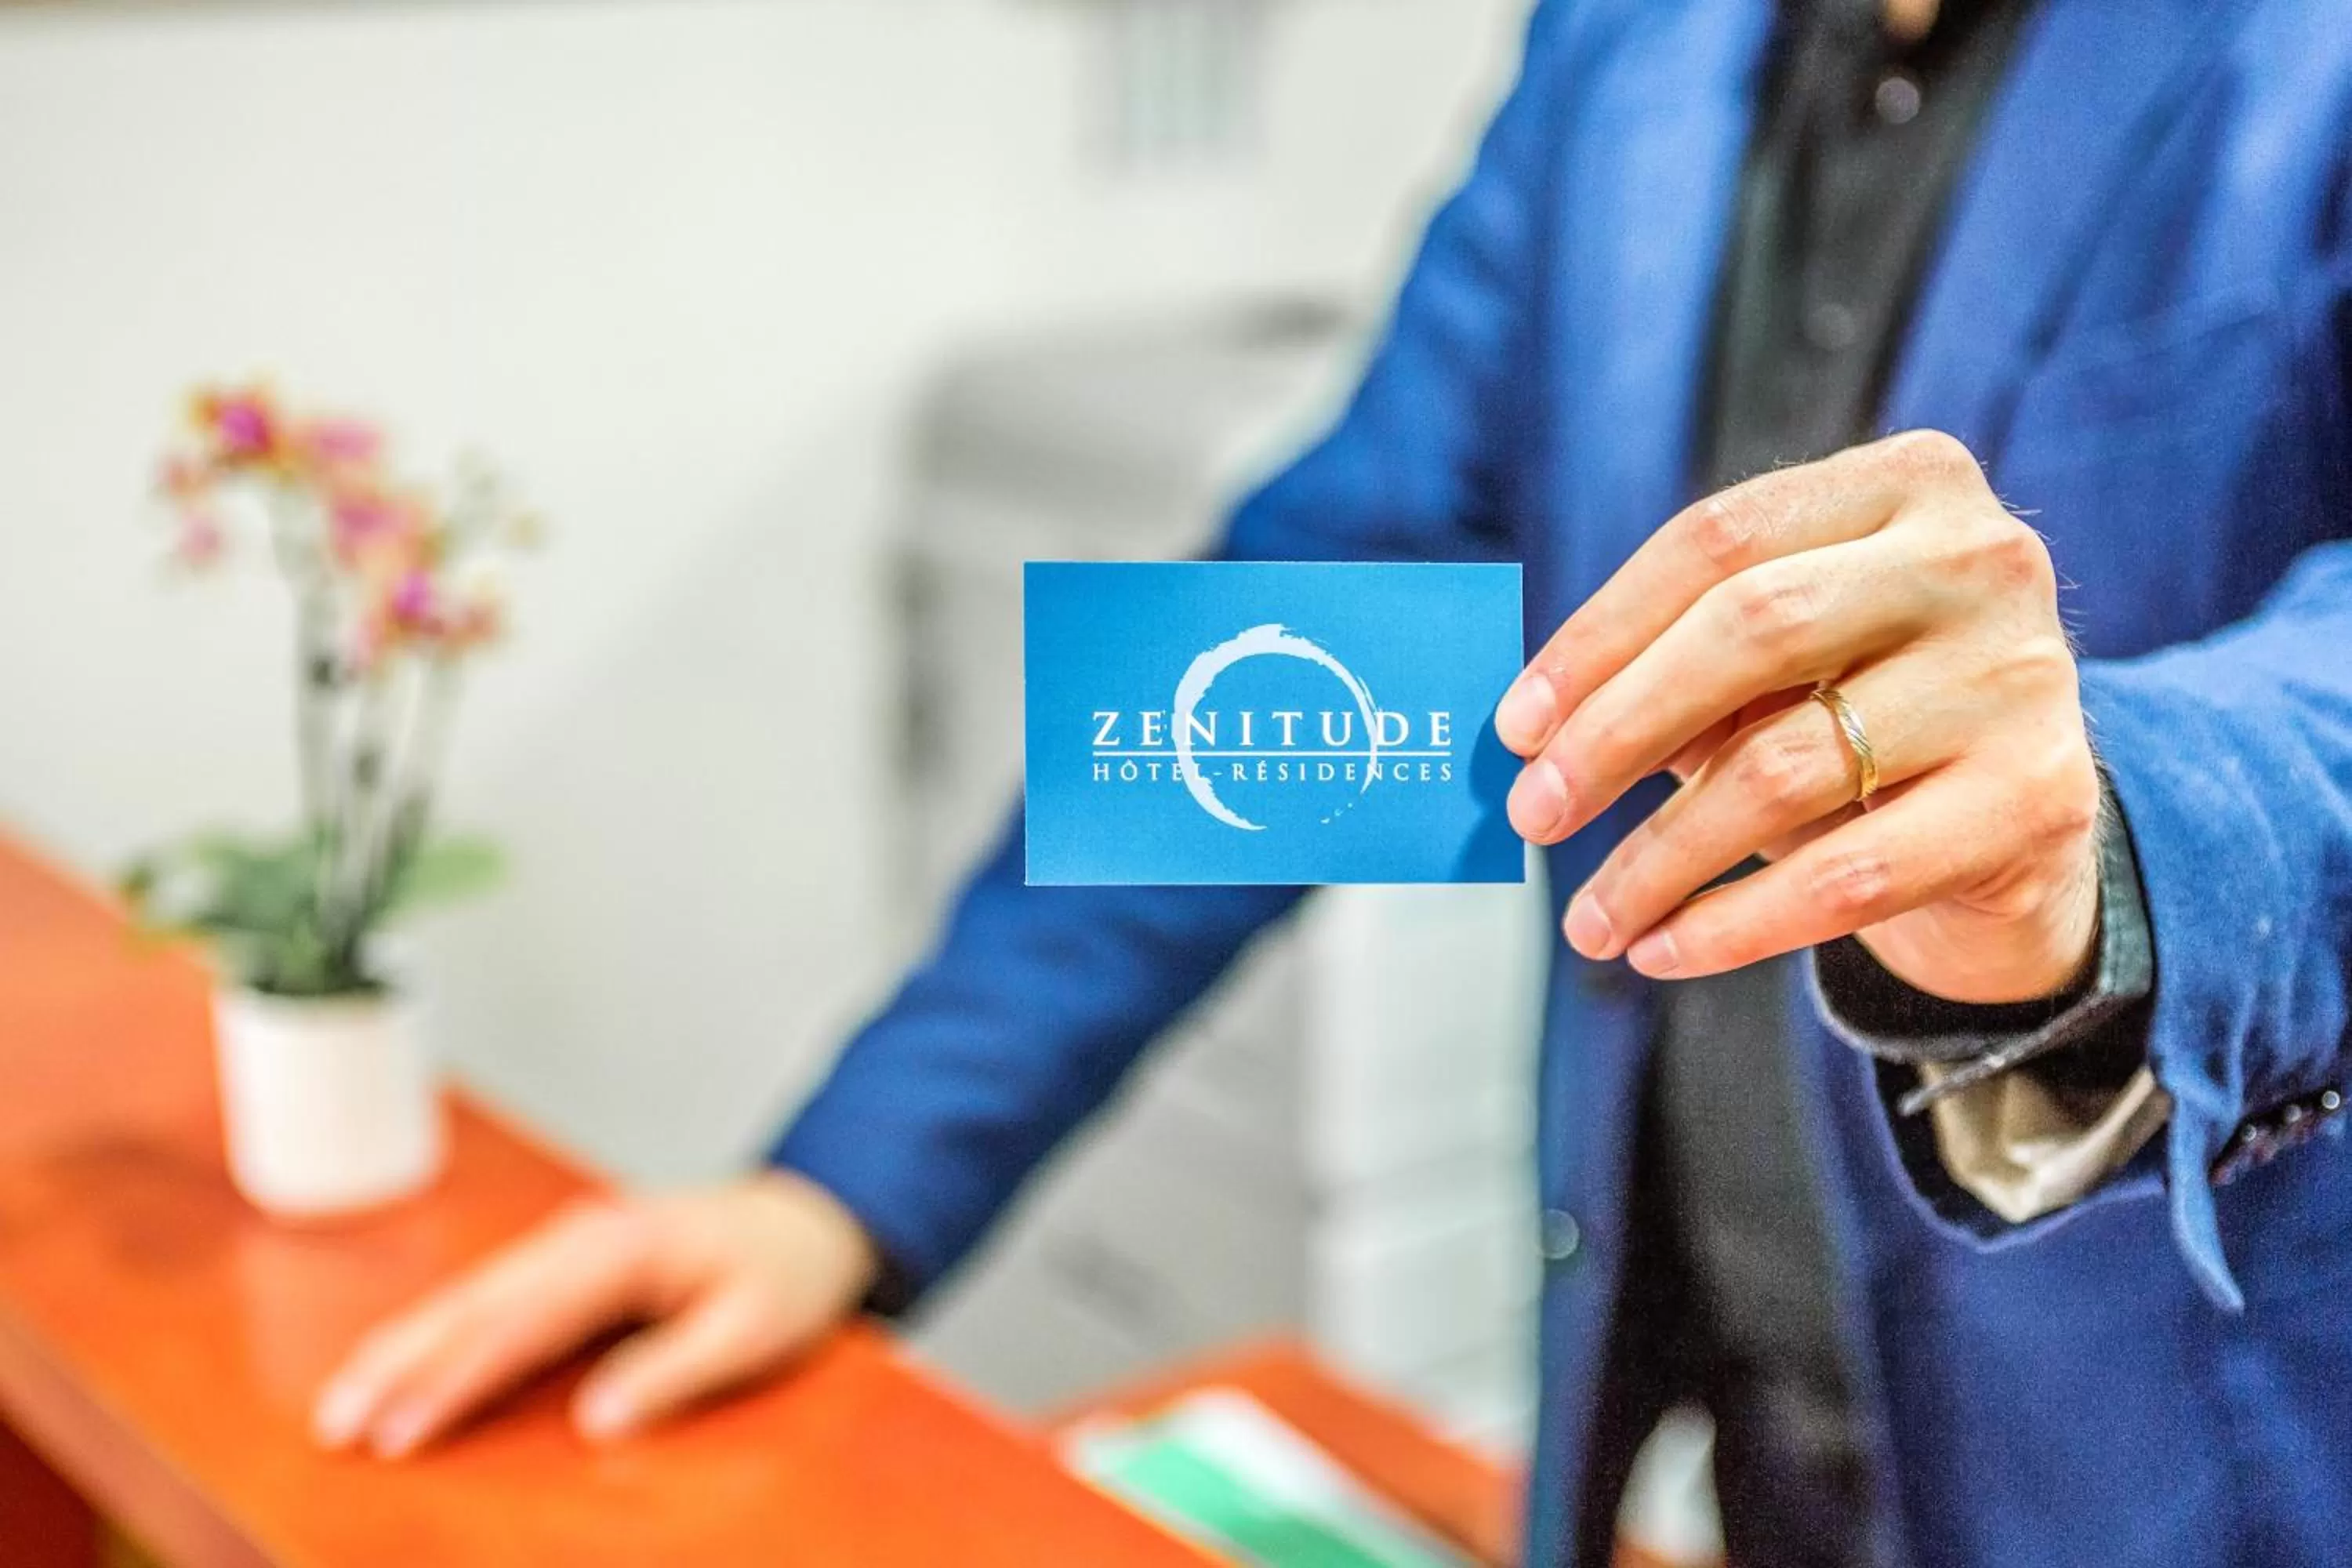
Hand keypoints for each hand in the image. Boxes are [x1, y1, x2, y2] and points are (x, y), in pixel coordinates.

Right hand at [311, 1171, 878, 1456]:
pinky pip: (490, 1294)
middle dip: (398, 1364)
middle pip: (474, 1303)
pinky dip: (436, 1329)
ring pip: (469, 1295)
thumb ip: (678, 1370)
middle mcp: (584, 1236)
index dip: (455, 1381)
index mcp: (624, 1250)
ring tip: (339, 1405)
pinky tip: (396, 1364)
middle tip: (335, 1425)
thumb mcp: (757, 1329)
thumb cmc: (789, 1275)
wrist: (811, 1220)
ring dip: (403, 1346)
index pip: (521, 1324)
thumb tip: (598, 1420)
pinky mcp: (569, 1258)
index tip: (401, 1431)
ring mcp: (571, 1241)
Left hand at [1495, 430, 2101, 1004]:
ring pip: (1787, 768)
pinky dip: (1733, 923)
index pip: (1717, 540)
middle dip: (1616, 735)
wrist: (2019, 819)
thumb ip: (1679, 665)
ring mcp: (2024, 675)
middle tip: (1532, 815)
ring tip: (1589, 919)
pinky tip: (1663, 949)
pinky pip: (1849, 875)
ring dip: (1659, 857)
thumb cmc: (1862, 712)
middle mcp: (1980, 558)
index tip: (1513, 726)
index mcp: (1908, 482)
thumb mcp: (1781, 665)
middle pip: (1752, 631)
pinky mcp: (2039, 799)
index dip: (1598, 636)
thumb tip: (1532, 735)